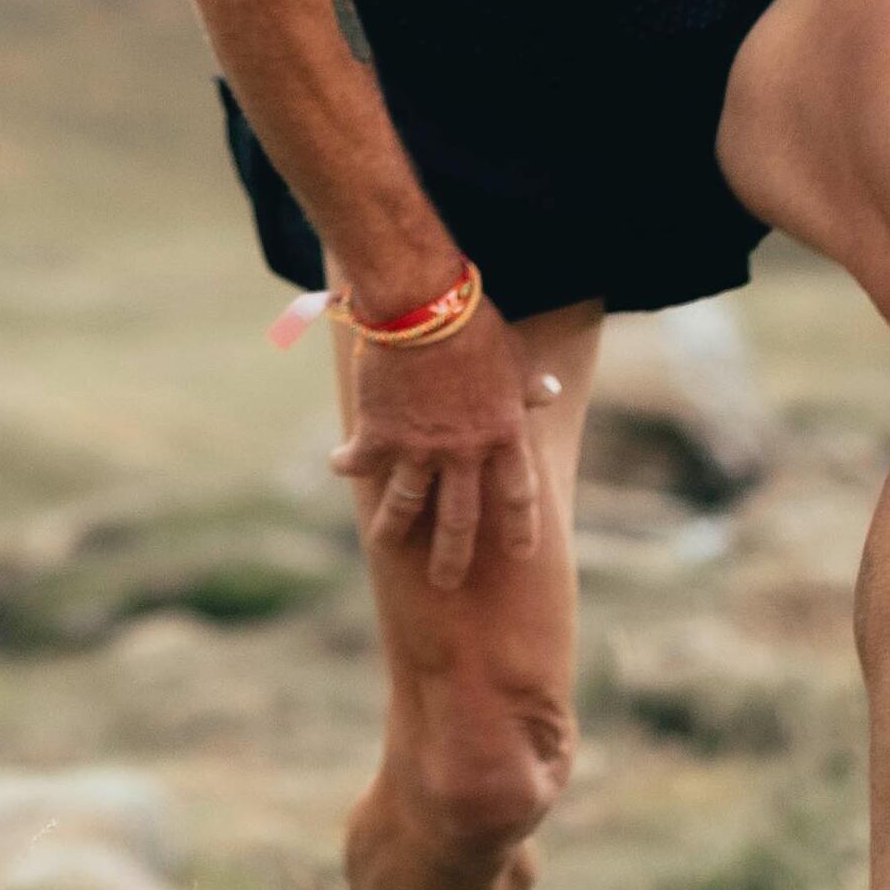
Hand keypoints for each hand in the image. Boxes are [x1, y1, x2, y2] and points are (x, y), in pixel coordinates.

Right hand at [330, 301, 543, 590]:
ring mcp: (420, 449)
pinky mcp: (379, 435)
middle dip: (453, 556)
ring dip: (393, 530)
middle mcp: (465, 453)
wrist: (422, 305)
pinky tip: (338, 466)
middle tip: (445, 584)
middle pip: (461, 520)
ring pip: (407, 506)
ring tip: (383, 546)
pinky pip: (361, 463)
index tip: (518, 554)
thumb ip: (526, 384)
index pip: (517, 495)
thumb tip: (551, 391)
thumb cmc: (473, 322)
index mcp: (505, 434)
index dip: (519, 528)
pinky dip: (347, 465)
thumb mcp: (511, 355)